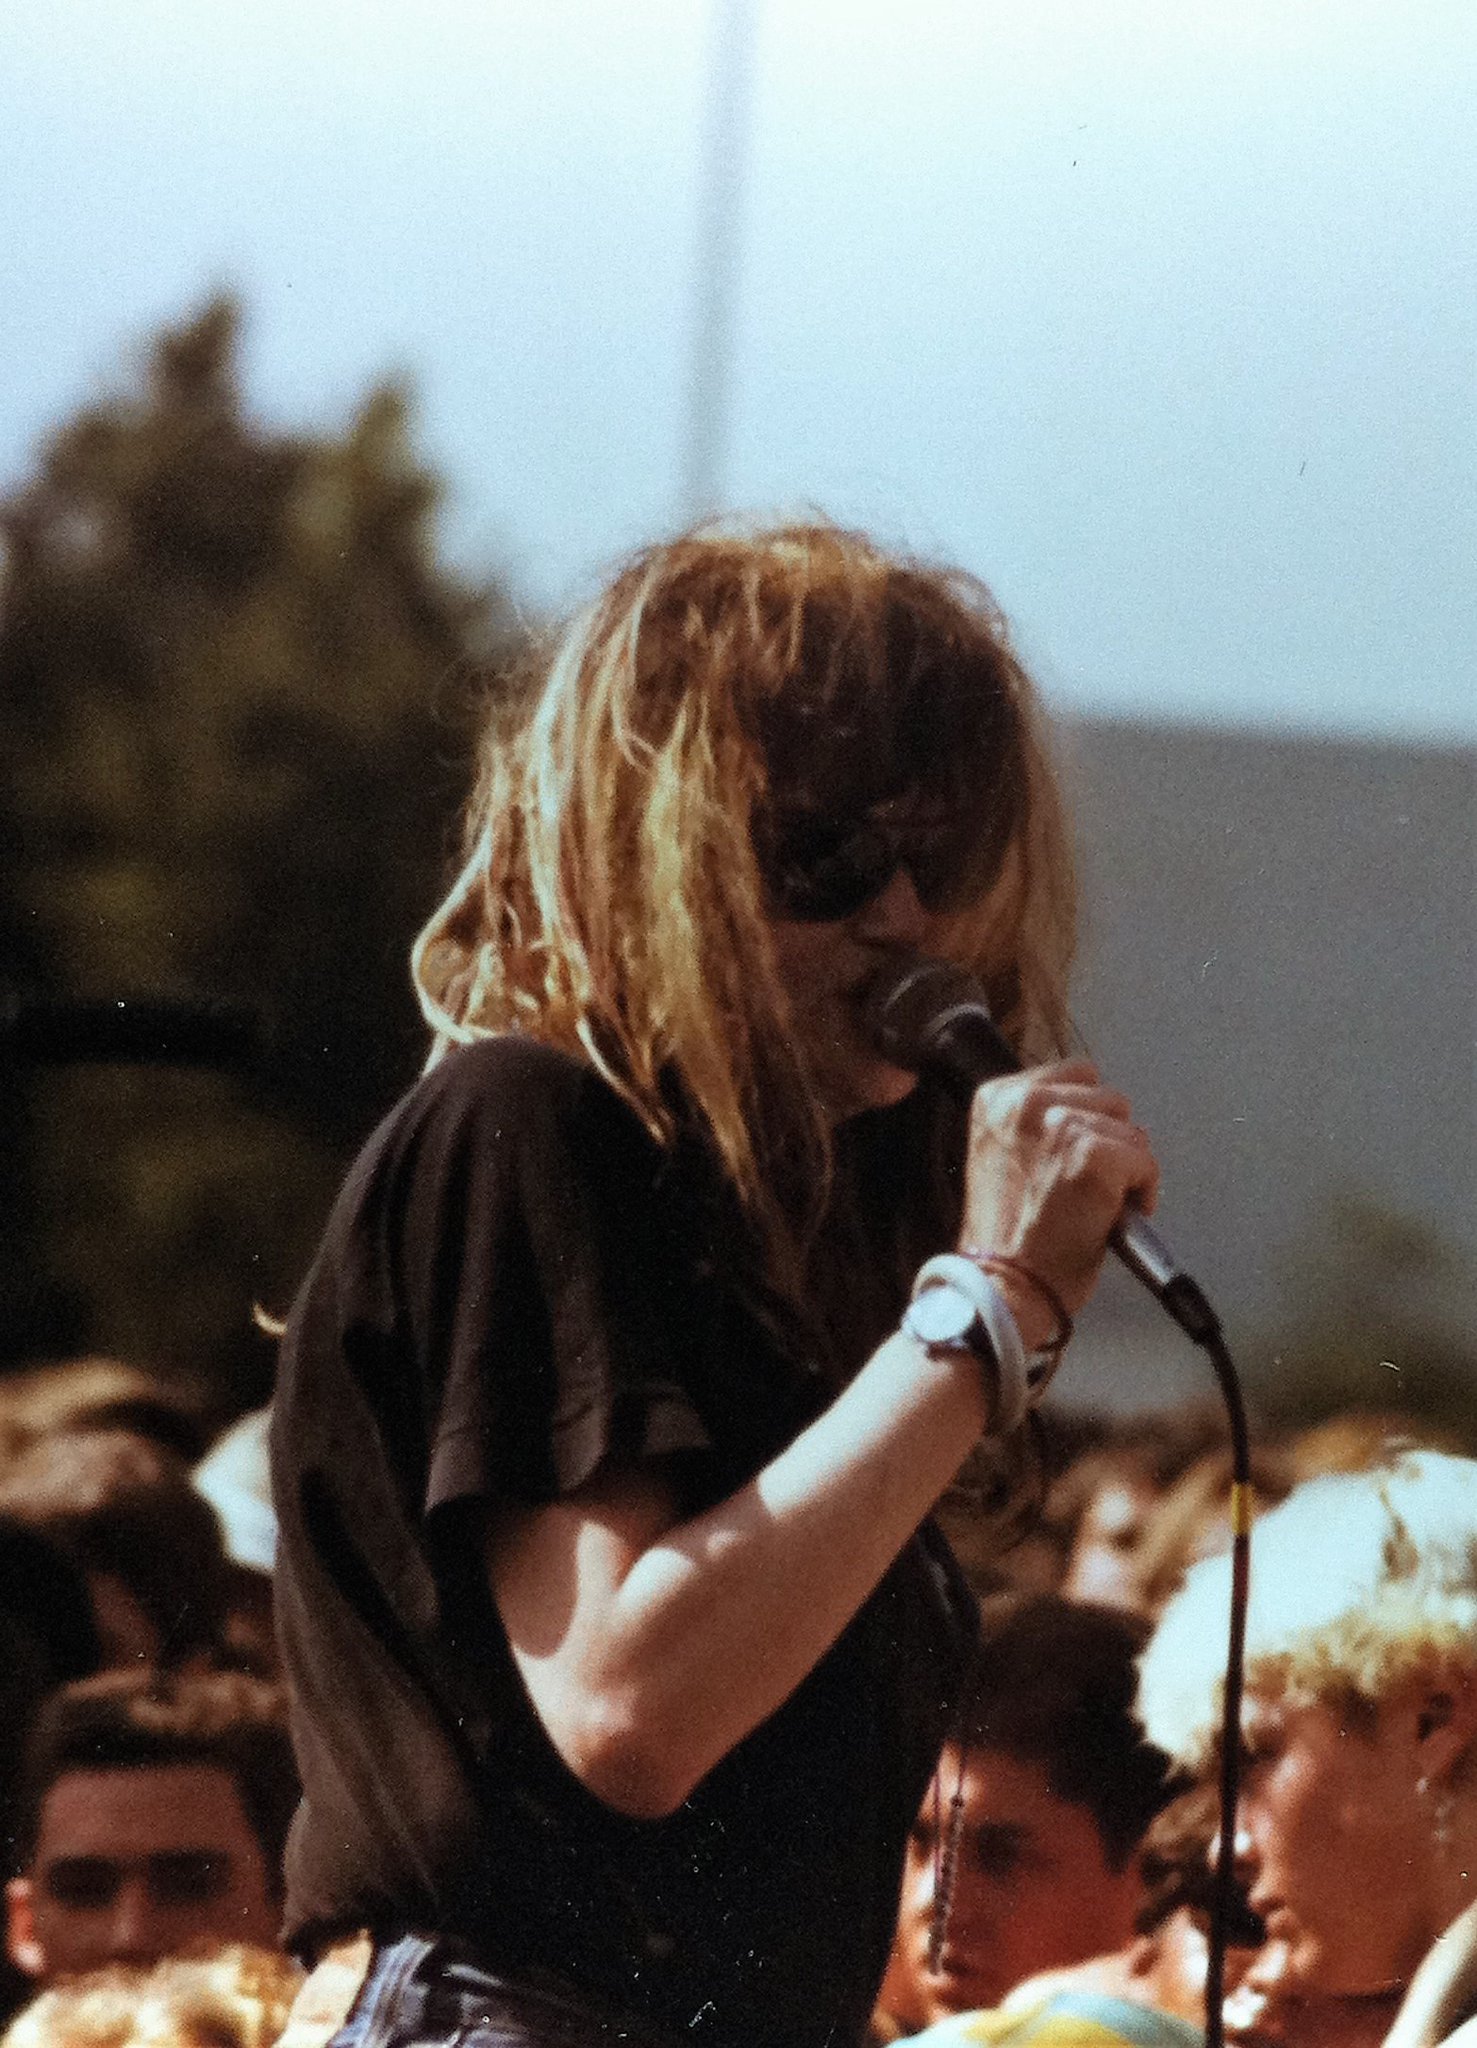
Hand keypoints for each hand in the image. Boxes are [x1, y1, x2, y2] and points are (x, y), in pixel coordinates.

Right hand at [957, 1059, 1159, 1348]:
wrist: (1004, 1287)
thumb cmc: (1007, 1239)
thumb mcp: (1005, 1156)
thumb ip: (1039, 1127)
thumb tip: (1101, 1120)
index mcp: (997, 1097)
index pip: (1074, 1075)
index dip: (1085, 1118)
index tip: (1074, 1157)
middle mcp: (1026, 1102)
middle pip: (1108, 1097)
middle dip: (1109, 1139)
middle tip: (1088, 1186)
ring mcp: (1062, 1125)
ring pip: (1131, 1129)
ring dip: (1126, 1167)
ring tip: (1098, 1204)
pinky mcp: (1095, 1155)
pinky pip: (1145, 1160)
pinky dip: (1143, 1191)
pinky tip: (1114, 1217)